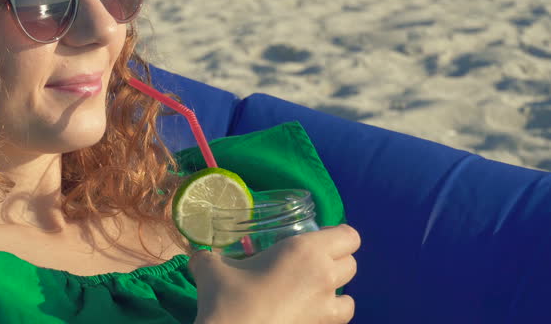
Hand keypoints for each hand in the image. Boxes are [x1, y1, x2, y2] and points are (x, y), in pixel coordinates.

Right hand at [189, 224, 360, 323]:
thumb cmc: (228, 298)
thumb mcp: (212, 269)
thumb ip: (208, 257)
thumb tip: (198, 256)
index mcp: (305, 251)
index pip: (349, 235)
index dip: (337, 235)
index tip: (314, 238)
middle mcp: (324, 277)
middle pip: (352, 263)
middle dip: (336, 261)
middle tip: (309, 263)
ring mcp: (327, 309)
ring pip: (351, 296)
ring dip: (337, 292)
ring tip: (313, 292)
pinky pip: (338, 321)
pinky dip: (328, 316)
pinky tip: (307, 314)